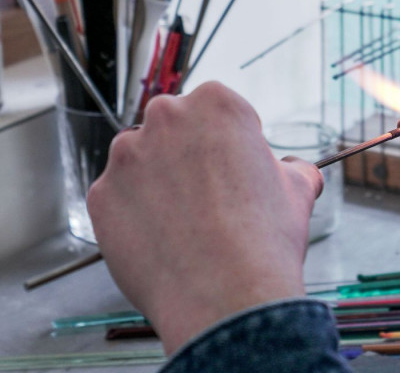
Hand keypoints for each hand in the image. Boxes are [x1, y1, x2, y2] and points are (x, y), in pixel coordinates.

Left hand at [87, 82, 323, 353]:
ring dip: (157, 181)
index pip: (217, 110)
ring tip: (184, 223)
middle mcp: (165, 118)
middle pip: (174, 128)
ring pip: (141, 160)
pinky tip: (162, 240)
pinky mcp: (101, 195)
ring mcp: (126, 157)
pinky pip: (118, 198)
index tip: (236, 170)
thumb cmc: (265, 239)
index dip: (231, 142)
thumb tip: (294, 171)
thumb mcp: (298, 190)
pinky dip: (134, 214)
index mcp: (217, 104)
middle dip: (188, 154)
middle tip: (210, 197)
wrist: (224, 296)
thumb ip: (291, 168)